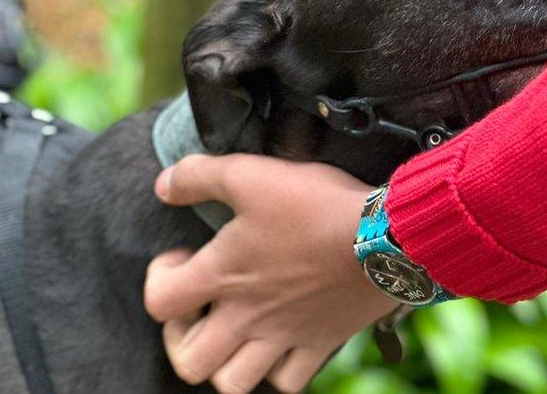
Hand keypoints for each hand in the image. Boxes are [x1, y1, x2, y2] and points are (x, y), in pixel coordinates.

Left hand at [144, 154, 397, 392]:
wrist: (387, 236)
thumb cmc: (318, 207)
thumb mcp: (251, 174)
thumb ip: (198, 176)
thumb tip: (163, 185)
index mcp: (223, 276)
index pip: (159, 302)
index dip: (159, 278)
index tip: (184, 257)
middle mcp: (247, 316)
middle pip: (188, 362)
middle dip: (181, 336)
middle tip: (200, 305)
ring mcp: (285, 336)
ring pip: (233, 383)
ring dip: (226, 361)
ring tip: (236, 330)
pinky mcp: (321, 343)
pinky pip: (288, 381)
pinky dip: (278, 369)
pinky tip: (282, 340)